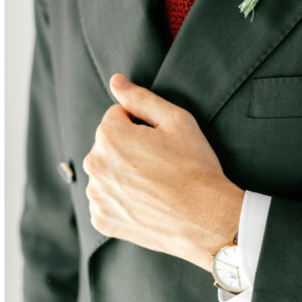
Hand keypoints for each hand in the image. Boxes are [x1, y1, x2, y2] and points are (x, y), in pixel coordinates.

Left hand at [82, 73, 244, 270]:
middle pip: (108, 145)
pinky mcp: (101, 219)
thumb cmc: (195, 167)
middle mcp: (94, 164)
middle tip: (160, 165)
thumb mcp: (176, 120)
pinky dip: (122, 201)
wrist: (207, 220)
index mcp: (109, 135)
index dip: (143, 126)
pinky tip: (146, 203)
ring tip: (154, 185)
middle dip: (128, 149)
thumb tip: (115, 81)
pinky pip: (107, 200)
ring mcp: (96, 195)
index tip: (161, 143)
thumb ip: (140, 97)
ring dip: (122, 174)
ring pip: (106, 172)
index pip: (117, 117)